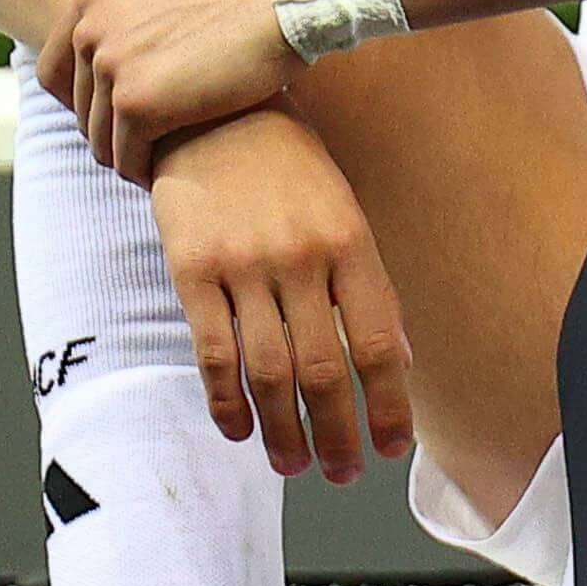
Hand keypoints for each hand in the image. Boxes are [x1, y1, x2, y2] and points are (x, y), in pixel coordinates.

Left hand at [48, 0, 298, 176]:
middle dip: (112, 133)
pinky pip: (126, 156)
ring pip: (100, 138)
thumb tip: (133, 40)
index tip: (120, 119)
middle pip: (78, 110)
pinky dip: (145, 170)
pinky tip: (171, 170)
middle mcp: (89, 27)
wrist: (287, 0)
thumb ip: (136, 14)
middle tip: (150, 146)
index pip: (54, 72)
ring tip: (163, 161)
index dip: (84, 104)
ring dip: (129, 156)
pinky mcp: (136, 102)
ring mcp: (109, 65)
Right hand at [144, 110, 413, 483]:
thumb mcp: (343, 212)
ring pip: (269, 372)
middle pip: (324, 370)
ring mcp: (244, 264)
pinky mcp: (191, 269)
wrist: (210, 112)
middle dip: (337, 434)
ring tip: (294, 465)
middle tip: (342, 473)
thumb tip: (394, 361)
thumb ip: (365, 285)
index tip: (391, 449)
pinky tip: (240, 431)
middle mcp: (301, 258)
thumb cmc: (288, 170)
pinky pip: (213, 352)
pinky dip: (228, 402)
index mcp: (352, 245)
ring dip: (284, 432)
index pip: (378, 344)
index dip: (387, 406)